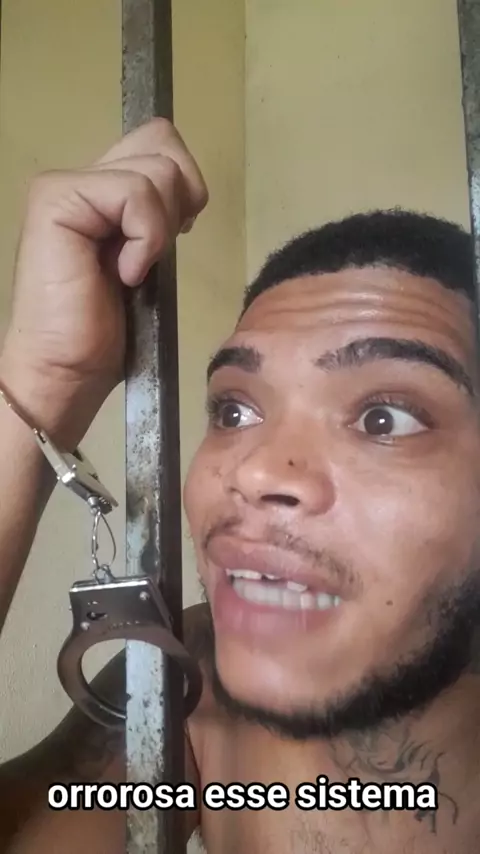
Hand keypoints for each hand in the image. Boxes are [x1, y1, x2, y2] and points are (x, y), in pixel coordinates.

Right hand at [0, 119, 207, 440]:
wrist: (66, 369)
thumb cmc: (103, 331)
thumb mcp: (148, 260)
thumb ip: (156, 216)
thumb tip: (187, 191)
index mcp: (103, 191)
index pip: (161, 145)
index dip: (184, 188)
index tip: (171, 240)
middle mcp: (83, 178)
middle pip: (163, 141)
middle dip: (180, 200)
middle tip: (154, 252)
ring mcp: (67, 186)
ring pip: (156, 169)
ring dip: (160, 229)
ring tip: (133, 269)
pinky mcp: (58, 199)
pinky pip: (135, 194)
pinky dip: (146, 239)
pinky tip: (125, 273)